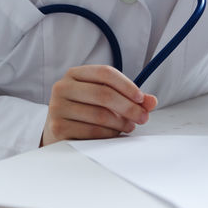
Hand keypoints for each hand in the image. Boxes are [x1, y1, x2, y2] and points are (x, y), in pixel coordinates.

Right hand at [41, 64, 156, 145]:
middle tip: (143, 117)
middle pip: (104, 94)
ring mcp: (57, 107)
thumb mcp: (104, 99)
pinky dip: (109, 134)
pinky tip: (114, 134)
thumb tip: (151, 101)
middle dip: (128, 107)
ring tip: (129, 126)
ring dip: (121, 123)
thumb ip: (129, 98)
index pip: (105, 72)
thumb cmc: (84, 111)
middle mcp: (62, 87)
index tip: (141, 98)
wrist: (56, 130)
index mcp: (74, 74)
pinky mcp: (58, 127)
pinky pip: (92, 131)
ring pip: (100, 115)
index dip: (126, 85)